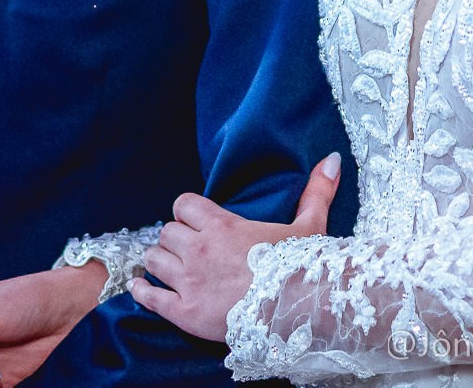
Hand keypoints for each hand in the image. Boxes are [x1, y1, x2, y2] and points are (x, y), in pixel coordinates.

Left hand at [130, 152, 341, 341]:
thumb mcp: (310, 226)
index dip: (187, 211)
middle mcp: (198, 250)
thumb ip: (316, 191)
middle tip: (188, 248)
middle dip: (175, 238)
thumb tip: (331, 160)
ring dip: (160, 261)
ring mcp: (187, 281)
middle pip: (166, 232)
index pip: (184, 205)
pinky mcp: (182, 312)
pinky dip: (142, 291)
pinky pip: (148, 296)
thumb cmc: (300, 268)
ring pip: (154, 259)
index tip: (196, 220)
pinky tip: (141, 288)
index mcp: (222, 226)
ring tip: (169, 266)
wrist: (291, 312)